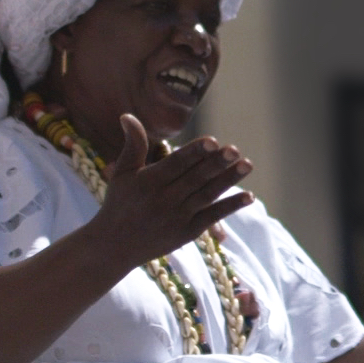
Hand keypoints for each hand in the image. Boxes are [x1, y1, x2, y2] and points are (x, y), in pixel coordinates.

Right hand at [91, 114, 254, 268]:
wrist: (113, 247)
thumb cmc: (119, 204)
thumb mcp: (122, 173)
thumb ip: (133, 145)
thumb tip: (128, 115)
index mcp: (148, 182)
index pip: (176, 164)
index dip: (195, 152)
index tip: (213, 141)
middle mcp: (164, 199)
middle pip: (195, 178)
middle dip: (216, 164)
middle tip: (235, 150)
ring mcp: (178, 217)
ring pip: (207, 195)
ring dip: (228, 181)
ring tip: (247, 164)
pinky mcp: (187, 232)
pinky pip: (212, 217)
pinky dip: (230, 207)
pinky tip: (250, 197)